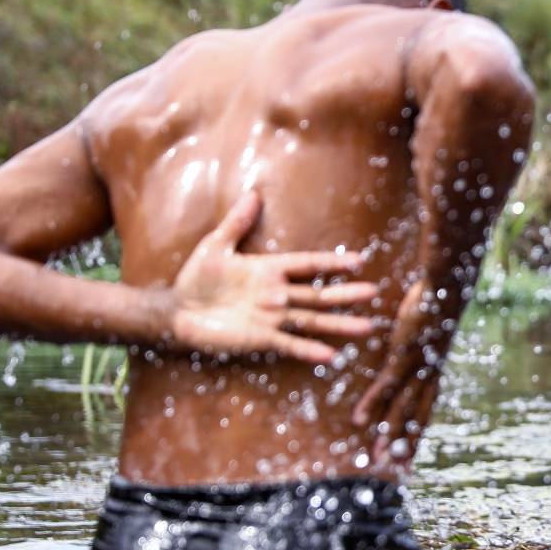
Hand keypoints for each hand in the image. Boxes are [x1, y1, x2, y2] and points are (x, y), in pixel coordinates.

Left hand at [168, 191, 379, 363]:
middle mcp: (276, 295)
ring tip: (365, 326)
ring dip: (339, 323)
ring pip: (312, 319)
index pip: (308, 265)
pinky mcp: (261, 338)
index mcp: (269, 270)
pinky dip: (310, 349)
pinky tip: (331, 355)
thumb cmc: (195, 278)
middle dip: (346, 294)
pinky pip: (290, 343)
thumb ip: (237, 222)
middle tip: (373, 293)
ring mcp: (271, 318)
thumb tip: (254, 194)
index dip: (331, 263)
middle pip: (318, 294)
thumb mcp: (216, 245)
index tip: (358, 261)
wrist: (177, 312)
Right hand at [350, 278, 461, 473]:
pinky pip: (385, 387)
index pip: (425, 410)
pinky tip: (359, 421)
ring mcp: (416, 369)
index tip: (411, 453)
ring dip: (387, 434)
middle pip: (416, 418)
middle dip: (406, 444)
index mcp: (434, 372)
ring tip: (377, 456)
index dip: (417, 432)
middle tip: (398, 470)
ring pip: (401, 409)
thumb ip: (421, 344)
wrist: (446, 286)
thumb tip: (413, 348)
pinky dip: (372, 405)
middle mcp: (428, 376)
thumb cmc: (437, 303)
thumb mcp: (429, 329)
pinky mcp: (403, 357)